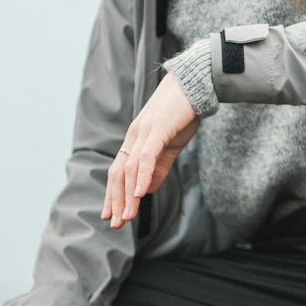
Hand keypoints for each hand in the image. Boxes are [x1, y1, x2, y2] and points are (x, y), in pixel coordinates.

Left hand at [101, 74, 198, 228]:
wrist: (194, 83)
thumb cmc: (182, 112)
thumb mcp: (169, 144)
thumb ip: (158, 166)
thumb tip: (147, 189)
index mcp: (135, 139)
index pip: (118, 171)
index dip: (112, 194)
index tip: (110, 215)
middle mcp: (134, 136)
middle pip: (118, 173)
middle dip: (116, 200)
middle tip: (117, 223)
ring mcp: (144, 132)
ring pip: (130, 169)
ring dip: (128, 195)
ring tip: (128, 216)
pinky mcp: (157, 129)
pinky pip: (146, 157)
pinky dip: (142, 176)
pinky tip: (142, 193)